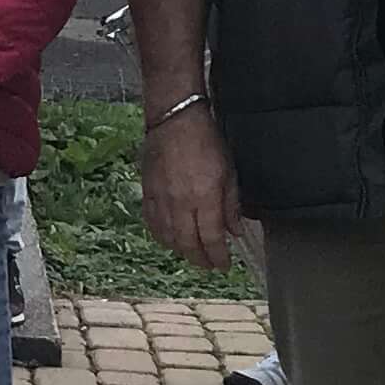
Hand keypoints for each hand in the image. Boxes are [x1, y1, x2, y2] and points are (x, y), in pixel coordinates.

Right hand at [139, 105, 247, 268]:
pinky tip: (169, 239)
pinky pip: (151, 223)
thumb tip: (236, 230)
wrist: (174, 119)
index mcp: (205, 197)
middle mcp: (181, 203)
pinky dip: (161, 236)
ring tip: (192, 252)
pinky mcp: (147, 192)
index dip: (219, 257)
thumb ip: (232, 204)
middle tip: (209, 264)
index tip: (224, 265)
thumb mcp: (229, 171)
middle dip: (200, 259)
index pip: (212, 239)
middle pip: (189, 244)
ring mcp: (161, 199)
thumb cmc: (206, 141)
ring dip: (181, 250)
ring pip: (168, 238)